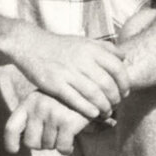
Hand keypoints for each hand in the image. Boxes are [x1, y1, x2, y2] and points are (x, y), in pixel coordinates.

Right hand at [4, 24, 127, 118]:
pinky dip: (88, 109)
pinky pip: (76, 100)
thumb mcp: (84, 41)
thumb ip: (104, 48)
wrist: (30, 44)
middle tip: (117, 104)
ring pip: (93, 94)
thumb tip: (124, 57)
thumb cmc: (60, 46)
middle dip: (115, 98)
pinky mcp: (54, 84)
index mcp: (91, 49)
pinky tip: (94, 114)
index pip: (117, 68)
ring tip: (107, 111)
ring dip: (104, 106)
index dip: (125, 83)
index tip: (125, 92)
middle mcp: (81, 60)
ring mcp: (67, 72)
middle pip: (107, 84)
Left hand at [4, 89, 96, 155]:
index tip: (14, 150)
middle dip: (41, 145)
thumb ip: (33, 117)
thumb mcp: (45, 102)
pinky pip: (62, 147)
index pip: (12, 128)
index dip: (10, 143)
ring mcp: (53, 114)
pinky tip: (70, 145)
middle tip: (52, 139)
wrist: (93, 92)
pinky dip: (66, 150)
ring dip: (57, 145)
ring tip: (64, 135)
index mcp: (29, 102)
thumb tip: (24, 141)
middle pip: (30, 143)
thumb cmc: (66, 101)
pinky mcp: (68, 121)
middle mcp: (39, 107)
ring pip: (48, 146)